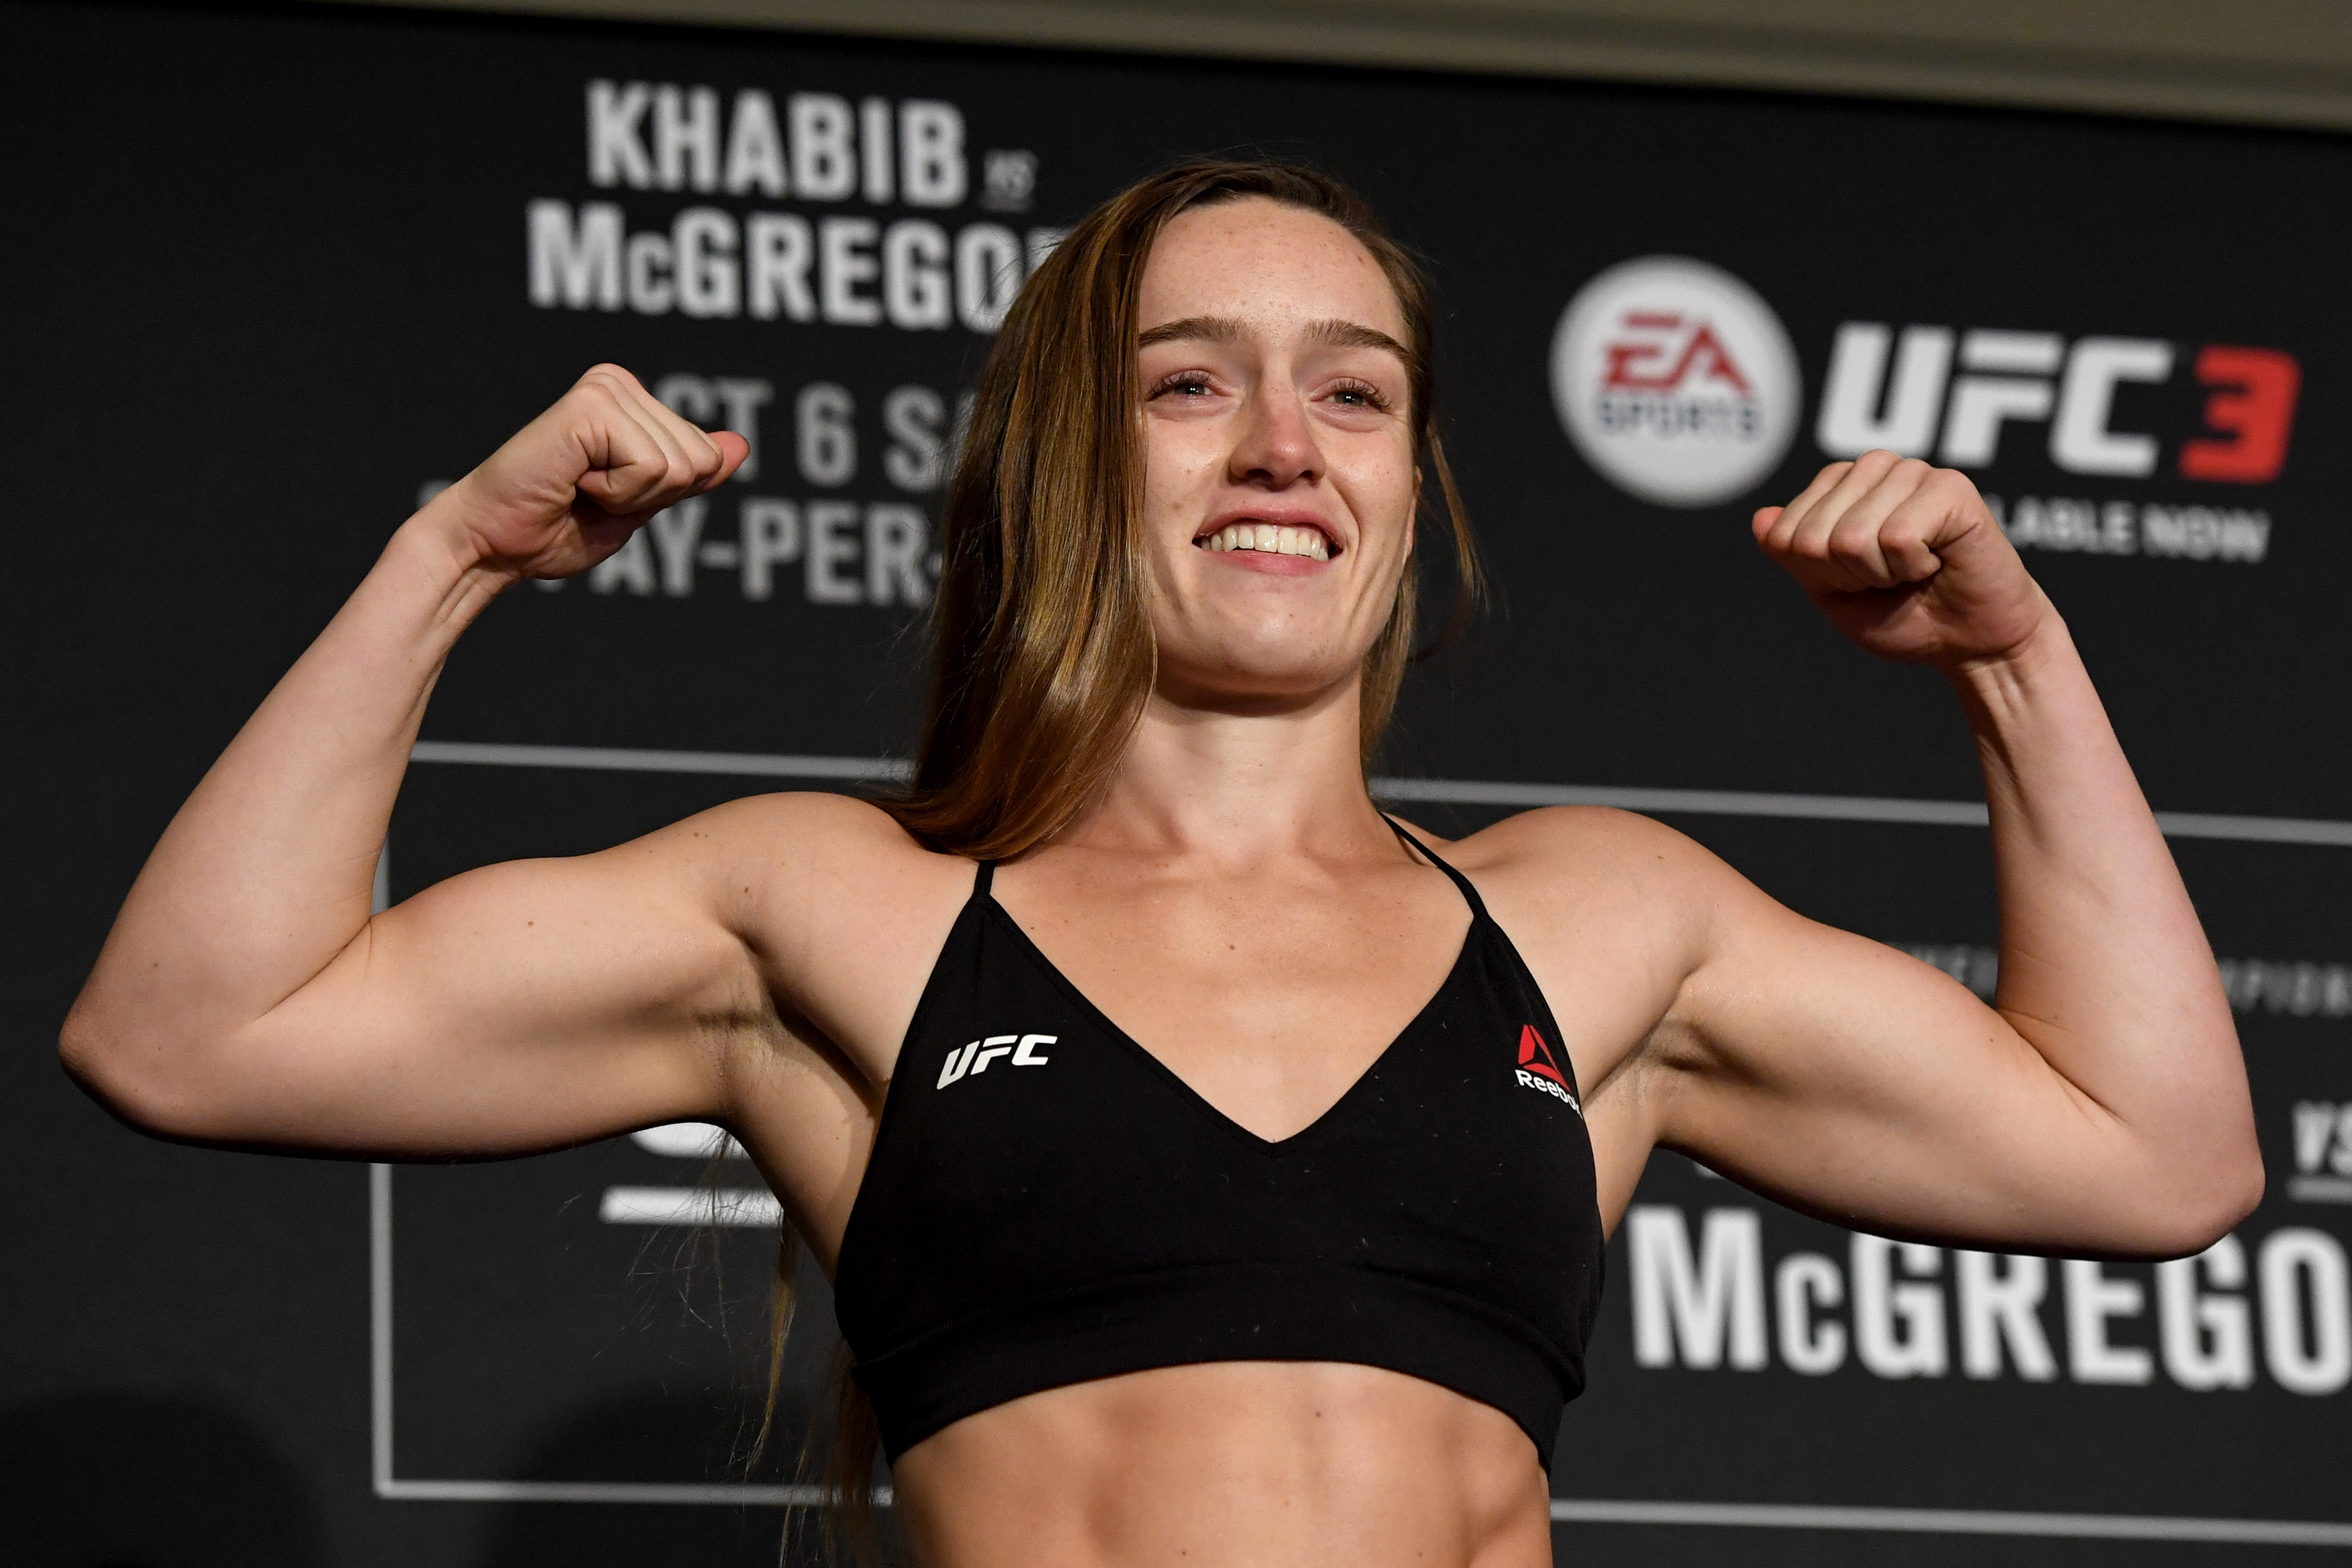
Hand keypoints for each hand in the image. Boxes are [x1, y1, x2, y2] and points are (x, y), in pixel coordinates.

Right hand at [421, 365, 749, 583]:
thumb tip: (740, 444)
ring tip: (579, 487)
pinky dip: (617, 493)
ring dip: (631, 497)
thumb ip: (690, 475)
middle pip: (701, 460)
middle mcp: (620, 384)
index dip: (662, 497)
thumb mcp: (641, 504)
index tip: (606, 495)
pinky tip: (573, 481)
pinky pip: (652, 467)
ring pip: (680, 467)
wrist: (493, 545)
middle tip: (590, 494)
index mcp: (634, 402)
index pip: (706, 458)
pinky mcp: (591, 405)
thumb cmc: (556, 528)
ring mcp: (606, 389)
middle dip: (652, 497)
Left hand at [1752, 450, 2050, 667]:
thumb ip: (1794, 555)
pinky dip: (1913, 567)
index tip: (1858, 581)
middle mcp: (1874, 468)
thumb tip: (1761, 518)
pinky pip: (1897, 537)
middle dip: (1848, 576)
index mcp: (1839, 486)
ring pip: (1853, 536)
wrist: (1969, 643)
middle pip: (1814, 535)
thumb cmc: (1904, 615)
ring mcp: (1913, 472)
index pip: (1784, 534)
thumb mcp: (1830, 591)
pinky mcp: (1951, 487)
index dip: (1819, 576)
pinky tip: (1937, 562)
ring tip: (1915, 569)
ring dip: (1881, 573)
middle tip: (1891, 579)